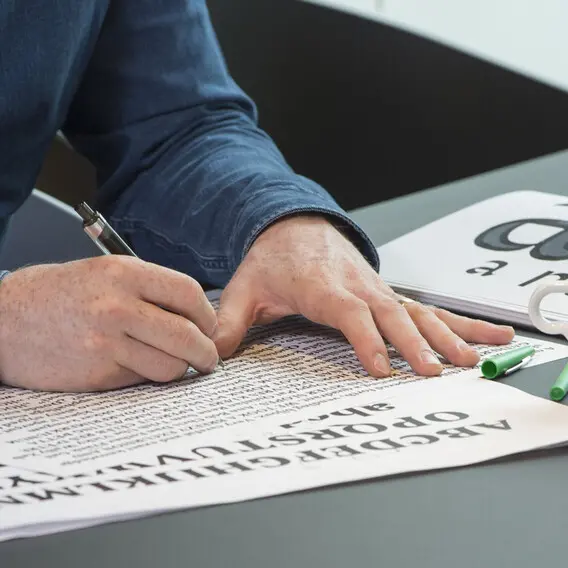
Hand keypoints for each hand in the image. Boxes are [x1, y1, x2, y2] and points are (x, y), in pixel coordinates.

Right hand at [0, 256, 218, 391]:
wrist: (1, 321)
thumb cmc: (56, 295)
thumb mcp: (103, 273)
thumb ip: (148, 290)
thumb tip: (194, 315)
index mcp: (124, 273)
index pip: (188, 293)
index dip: (206, 315)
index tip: (208, 327)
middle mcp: (118, 306)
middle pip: (188, 336)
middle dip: (206, 351)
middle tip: (207, 357)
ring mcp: (106, 342)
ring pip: (170, 365)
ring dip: (178, 369)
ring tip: (172, 363)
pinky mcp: (96, 373)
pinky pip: (141, 379)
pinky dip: (147, 377)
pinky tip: (135, 366)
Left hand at [214, 215, 514, 375]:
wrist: (294, 226)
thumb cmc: (272, 260)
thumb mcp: (244, 288)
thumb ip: (229, 322)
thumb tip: (209, 355)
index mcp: (321, 285)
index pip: (348, 312)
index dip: (366, 338)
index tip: (381, 367)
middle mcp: (357, 286)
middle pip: (391, 313)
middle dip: (415, 343)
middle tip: (435, 372)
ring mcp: (378, 289)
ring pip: (418, 312)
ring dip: (447, 335)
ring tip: (473, 360)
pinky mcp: (389, 293)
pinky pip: (429, 309)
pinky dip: (460, 324)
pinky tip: (488, 338)